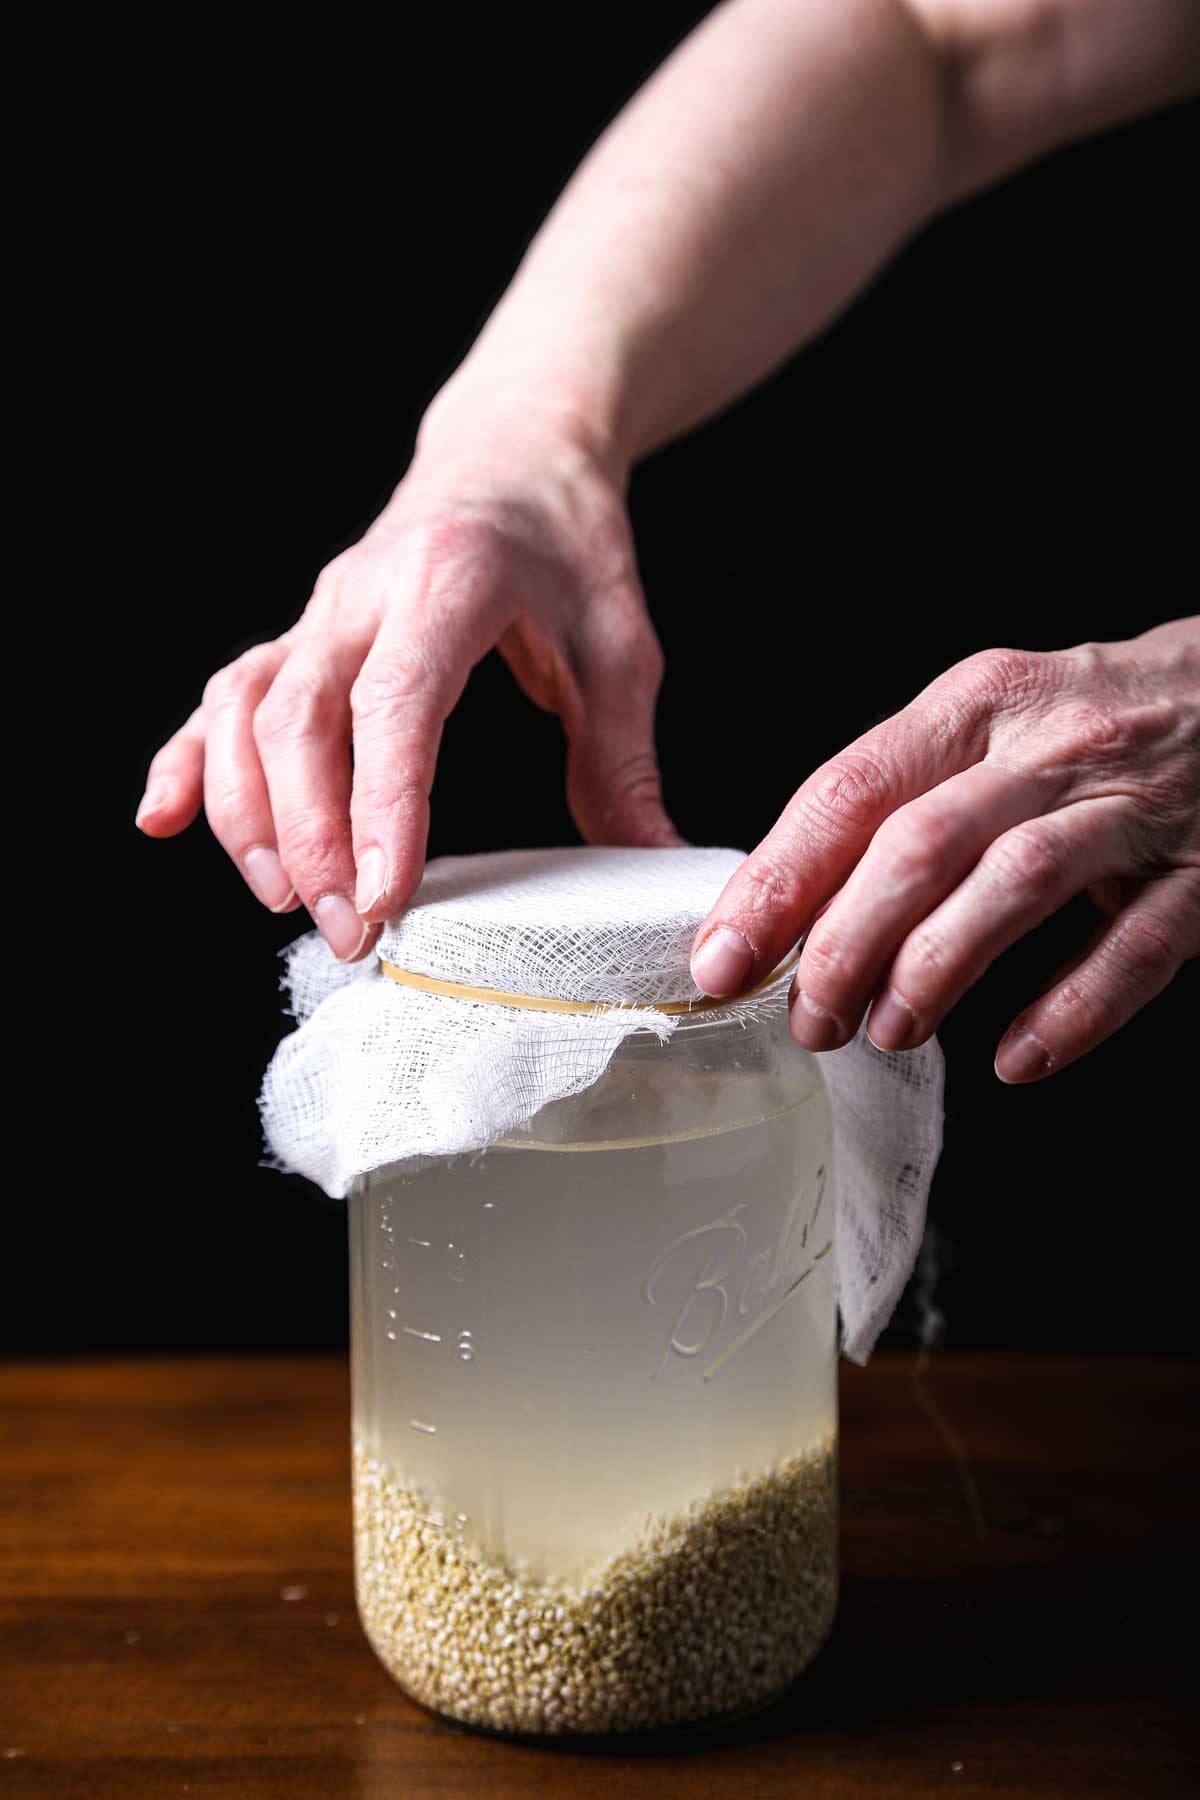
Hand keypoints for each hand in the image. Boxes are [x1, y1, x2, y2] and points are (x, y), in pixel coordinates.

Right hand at [136, 397, 677, 958]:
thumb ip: (623, 758)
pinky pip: (224, 696)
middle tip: (348, 929)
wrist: (516, 451)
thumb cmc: (570, 544)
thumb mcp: (620, 644)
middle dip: (310, 835)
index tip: (386, 894)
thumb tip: (655, 860)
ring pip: (243, 709)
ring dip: (248, 811)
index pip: (397, 704)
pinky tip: (163, 818)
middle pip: (298, 717)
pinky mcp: (299, 635)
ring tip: (284, 900)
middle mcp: (363, 592)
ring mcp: (318, 612)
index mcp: (451, 581)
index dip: (382, 805)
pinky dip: (189, 758)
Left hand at [691, 621, 1199, 1081]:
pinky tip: (1017, 1056)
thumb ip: (900, 800)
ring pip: (1013, 884)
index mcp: (975, 704)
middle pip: (919, 843)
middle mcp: (1048, 744)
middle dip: (843, 943)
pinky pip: (1135, 948)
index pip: (850, 791)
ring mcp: (1132, 807)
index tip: (724, 958)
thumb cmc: (1092, 722)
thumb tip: (785, 906)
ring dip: (933, 969)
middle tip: (808, 1019)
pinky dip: (1071, 1009)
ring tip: (887, 1033)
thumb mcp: (990, 725)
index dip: (777, 883)